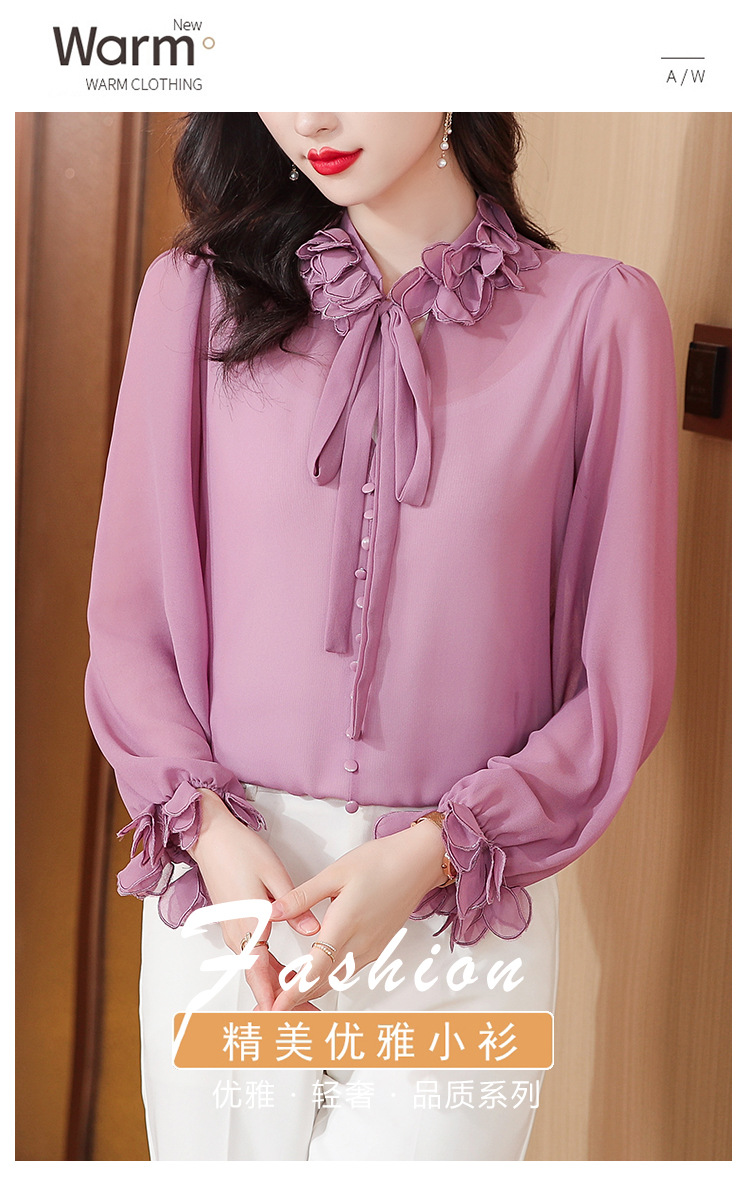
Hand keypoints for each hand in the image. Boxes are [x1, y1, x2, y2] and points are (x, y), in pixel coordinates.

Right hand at [190, 789, 320, 1009]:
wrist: (210, 836)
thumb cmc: (239, 850)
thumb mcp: (273, 874)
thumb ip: (295, 906)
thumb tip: (314, 932)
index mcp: (247, 924)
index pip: (259, 973)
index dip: (273, 998)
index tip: (284, 1020)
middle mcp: (237, 933)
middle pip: (259, 976)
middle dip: (281, 999)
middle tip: (307, 1015)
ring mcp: (234, 928)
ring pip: (257, 966)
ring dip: (277, 984)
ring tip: (302, 999)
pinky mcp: (236, 921)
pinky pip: (253, 953)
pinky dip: (270, 968)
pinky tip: (286, 972)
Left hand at [267, 820, 447, 1009]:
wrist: (419, 862)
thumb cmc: (382, 862)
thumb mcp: (335, 872)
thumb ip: (302, 896)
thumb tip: (273, 912)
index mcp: (345, 925)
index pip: (315, 969)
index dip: (293, 992)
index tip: (276, 1008)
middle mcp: (360, 944)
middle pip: (323, 981)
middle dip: (295, 998)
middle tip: (270, 1006)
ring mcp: (371, 949)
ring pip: (336, 979)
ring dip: (311, 989)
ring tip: (286, 993)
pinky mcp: (378, 947)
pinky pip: (349, 971)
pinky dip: (329, 978)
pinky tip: (316, 974)